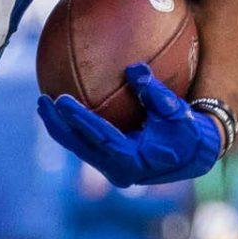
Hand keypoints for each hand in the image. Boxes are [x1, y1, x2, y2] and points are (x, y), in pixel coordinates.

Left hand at [36, 64, 226, 187]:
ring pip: (78, 147)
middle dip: (57, 124)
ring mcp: (111, 168)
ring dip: (60, 127)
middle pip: (79, 146)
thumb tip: (134, 69)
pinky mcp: (111, 162)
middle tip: (41, 100)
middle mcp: (117, 169)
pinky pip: (86, 144)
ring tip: (43, 104)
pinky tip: (61, 111)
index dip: (77, 118)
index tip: (60, 99)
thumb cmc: (188, 133)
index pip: (98, 137)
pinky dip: (73, 128)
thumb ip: (155, 93)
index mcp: (131, 161)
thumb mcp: (176, 112)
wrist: (196, 156)